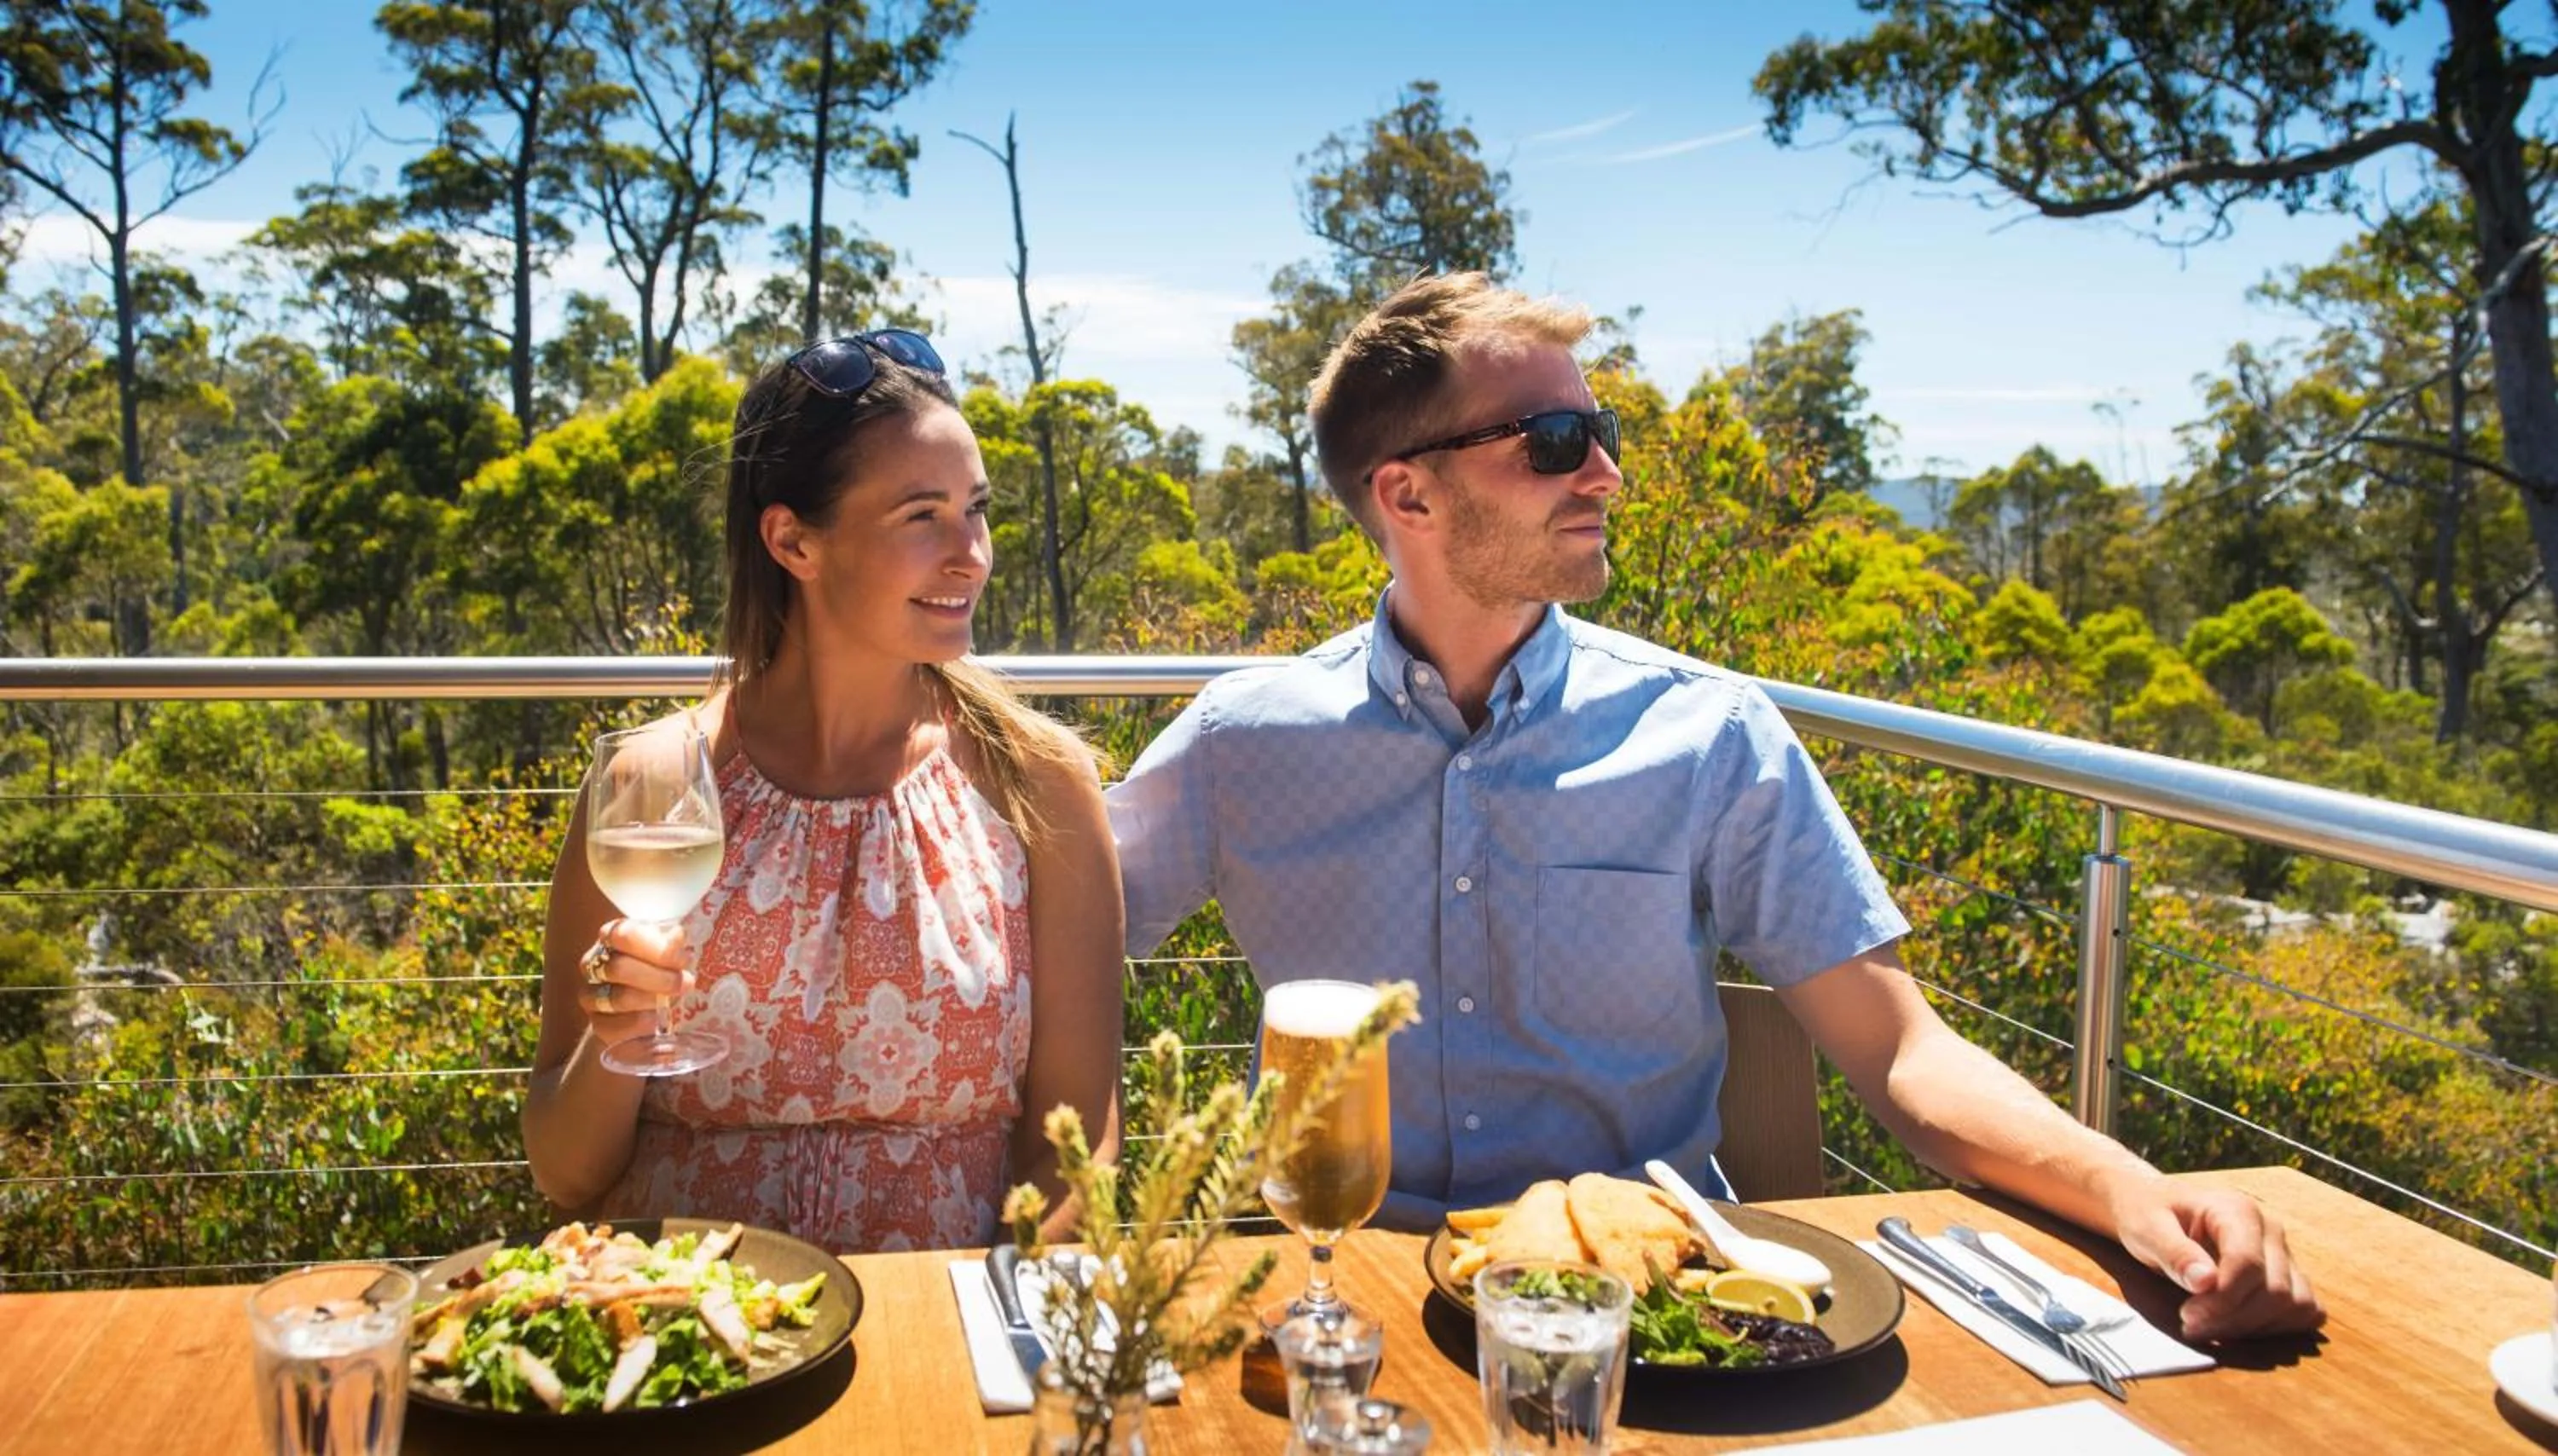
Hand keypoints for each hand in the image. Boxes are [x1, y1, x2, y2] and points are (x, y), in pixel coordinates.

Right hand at [576, 917, 691, 1040]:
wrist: (644, 1010)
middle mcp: (593, 964)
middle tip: (688, 983)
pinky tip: (660, 1022)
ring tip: (676, 1002)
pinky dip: (643, 1024)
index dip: (655, 947)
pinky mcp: (598, 1026)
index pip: (623, 935)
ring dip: (652, 1000)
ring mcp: (591, 996)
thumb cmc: (661, 969)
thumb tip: (677, 936)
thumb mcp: (668, 951)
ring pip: (618, 998)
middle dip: (658, 977)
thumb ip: (671, 944)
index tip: (683, 959)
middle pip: (618, 968)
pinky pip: (617, 1027)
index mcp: (611, 936)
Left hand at [2110, 1181, 2324, 1340]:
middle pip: (2274, 1291)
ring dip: (2255, 1327)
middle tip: (2192, 1326)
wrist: (2154, 1206)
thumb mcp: (2146, 1229)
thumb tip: (2205, 1281)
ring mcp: (2284, 1252)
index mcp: (2237, 1210)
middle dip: (2233, 1319)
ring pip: (2295, 1304)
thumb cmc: (2148, 1215)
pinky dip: (2279, 1327)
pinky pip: (2306, 1310)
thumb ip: (2175, 1253)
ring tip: (2213, 1327)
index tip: (2187, 1317)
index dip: (2221, 1301)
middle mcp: (2270, 1228)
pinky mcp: (2288, 1273)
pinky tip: (2241, 1326)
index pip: (2248, 1264)